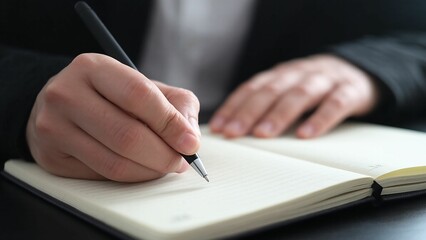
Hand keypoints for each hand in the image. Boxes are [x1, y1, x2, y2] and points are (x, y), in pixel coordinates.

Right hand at [26, 53, 200, 181]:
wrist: (63, 102)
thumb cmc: (111, 94)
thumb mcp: (144, 85)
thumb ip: (176, 104)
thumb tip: (191, 137)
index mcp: (94, 68)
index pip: (139, 96)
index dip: (170, 123)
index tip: (191, 143)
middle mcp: (67, 94)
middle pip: (127, 136)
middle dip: (164, 155)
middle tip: (181, 161)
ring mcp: (54, 127)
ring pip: (114, 162)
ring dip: (150, 171)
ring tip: (165, 165)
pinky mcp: (51, 156)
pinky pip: (101, 176)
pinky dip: (131, 177)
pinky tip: (141, 168)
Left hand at [210, 54, 378, 137]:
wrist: (359, 71)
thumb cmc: (314, 88)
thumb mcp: (289, 89)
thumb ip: (268, 104)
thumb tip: (236, 131)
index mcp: (281, 74)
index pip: (252, 88)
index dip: (234, 106)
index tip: (219, 127)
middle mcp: (299, 73)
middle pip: (271, 90)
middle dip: (249, 111)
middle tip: (234, 133)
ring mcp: (325, 80)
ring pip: (300, 94)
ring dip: (279, 114)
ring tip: (263, 134)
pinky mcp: (350, 91)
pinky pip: (335, 104)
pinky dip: (320, 118)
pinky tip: (306, 135)